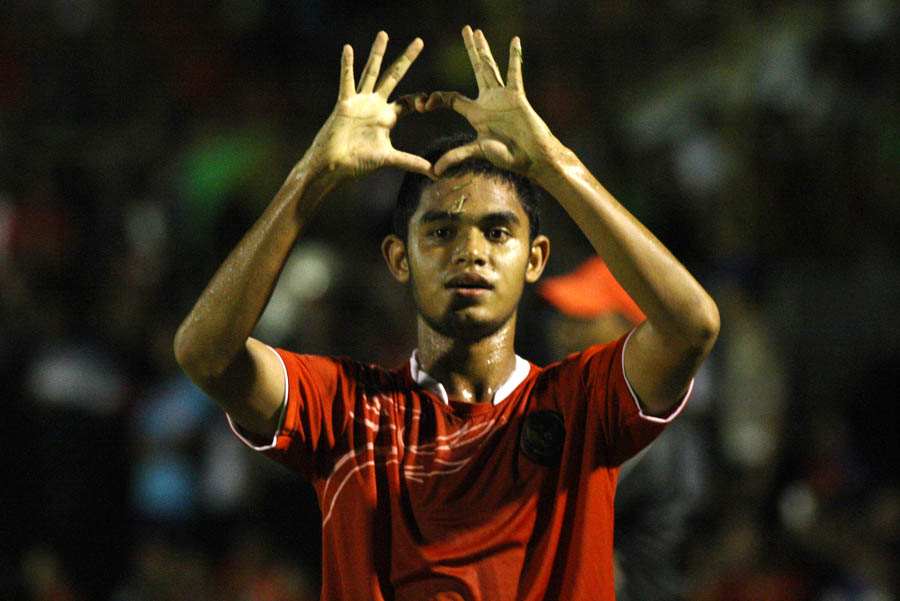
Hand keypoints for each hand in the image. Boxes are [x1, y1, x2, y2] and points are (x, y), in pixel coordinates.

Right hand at [306, 32, 431, 181]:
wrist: (334, 166)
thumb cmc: (358, 163)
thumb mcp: (389, 159)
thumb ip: (412, 162)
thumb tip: (435, 173)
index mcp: (387, 117)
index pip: (409, 101)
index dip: (422, 100)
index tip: (431, 103)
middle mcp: (375, 105)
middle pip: (394, 76)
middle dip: (407, 59)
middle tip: (419, 41)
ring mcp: (360, 102)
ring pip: (371, 72)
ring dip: (377, 54)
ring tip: (384, 34)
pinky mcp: (345, 103)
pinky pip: (347, 81)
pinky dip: (346, 66)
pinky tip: (348, 48)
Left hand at [424, 26, 561, 177]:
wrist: (531, 158)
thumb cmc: (507, 156)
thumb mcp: (477, 152)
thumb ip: (456, 157)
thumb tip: (434, 172)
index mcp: (475, 113)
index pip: (451, 98)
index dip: (435, 99)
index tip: (422, 104)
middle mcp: (488, 100)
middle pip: (476, 70)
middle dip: (470, 50)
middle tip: (465, 30)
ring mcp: (502, 96)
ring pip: (490, 67)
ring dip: (482, 49)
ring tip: (476, 31)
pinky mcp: (517, 96)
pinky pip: (514, 73)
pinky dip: (514, 58)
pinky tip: (514, 40)